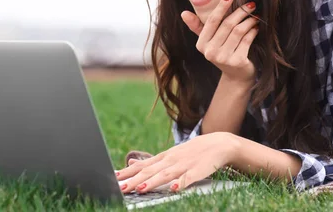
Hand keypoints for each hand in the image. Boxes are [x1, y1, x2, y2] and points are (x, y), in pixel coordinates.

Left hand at [116, 132, 237, 193]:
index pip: (142, 166)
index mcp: (164, 157)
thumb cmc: (191, 152)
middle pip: (150, 171)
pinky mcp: (198, 171)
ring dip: (153, 182)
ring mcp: (184, 165)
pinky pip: (189, 178)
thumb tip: (130, 162)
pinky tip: (173, 188)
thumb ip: (151, 162)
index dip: (128, 173)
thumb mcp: (169, 154)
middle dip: (134, 180)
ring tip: (141, 188)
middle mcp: (171, 160)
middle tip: (121, 188)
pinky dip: (181, 183)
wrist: (219, 143)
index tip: (113, 178)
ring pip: (166, 175)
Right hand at [181, 0, 258, 81]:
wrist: (236, 76)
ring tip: (255, 16)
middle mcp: (210, 52)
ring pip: (238, 31)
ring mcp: (223, 58)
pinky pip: (247, 40)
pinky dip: (253, 31)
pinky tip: (256, 27)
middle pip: (227, 25)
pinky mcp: (237, 61)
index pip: (212, 21)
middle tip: (250, 4)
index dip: (221, 6)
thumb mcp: (209, 41)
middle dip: (240, 12)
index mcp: (201, 44)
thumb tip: (183, 13)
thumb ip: (197, 26)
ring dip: (249, 21)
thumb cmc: (223, 53)